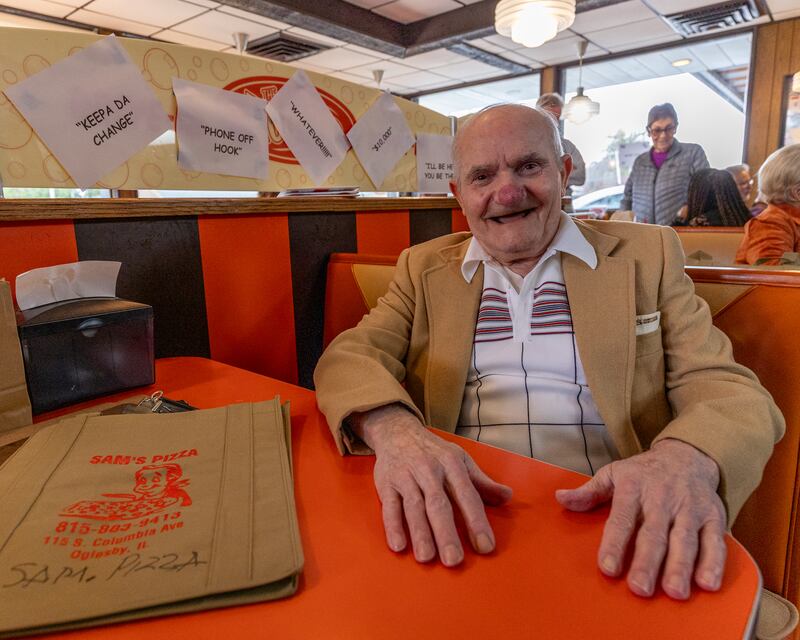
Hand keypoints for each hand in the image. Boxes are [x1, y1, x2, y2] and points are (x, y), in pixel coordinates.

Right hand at [351, 404, 512, 566]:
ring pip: (414, 507)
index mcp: (452, 464)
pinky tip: (398, 545)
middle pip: (438, 504)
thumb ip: (482, 482)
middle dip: (446, 533)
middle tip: (454, 560)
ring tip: (427, 557)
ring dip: (419, 533)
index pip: (467, 495)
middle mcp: (429, 470)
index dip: (476, 521)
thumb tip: (508, 496)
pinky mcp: (386, 484)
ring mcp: (406, 477)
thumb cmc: (434, 451)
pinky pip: (389, 507)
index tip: (485, 546)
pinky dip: (392, 526)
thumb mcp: (460, 459)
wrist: (398, 431)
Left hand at [555, 438, 725, 599]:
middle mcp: (662, 498)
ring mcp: (689, 508)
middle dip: (647, 562)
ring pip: (685, 539)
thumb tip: (560, 498)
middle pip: (654, 533)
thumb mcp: (614, 474)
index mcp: (633, 488)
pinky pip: (715, 540)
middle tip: (640, 588)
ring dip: (680, 566)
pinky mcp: (714, 516)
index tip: (608, 568)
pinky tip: (707, 584)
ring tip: (674, 591)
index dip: (614, 543)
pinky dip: (713, 562)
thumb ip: (589, 491)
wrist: (687, 455)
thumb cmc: (644, 472)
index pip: (622, 518)